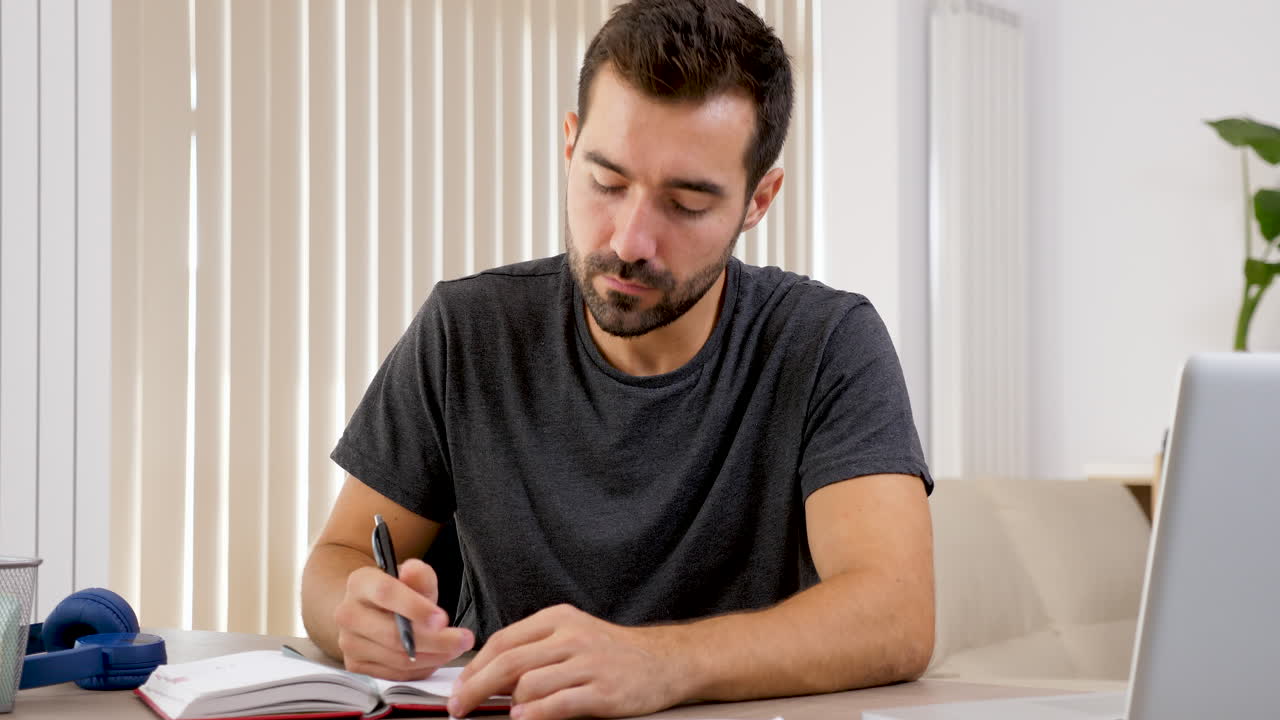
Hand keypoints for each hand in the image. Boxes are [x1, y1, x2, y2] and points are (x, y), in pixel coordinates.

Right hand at [332, 558, 474, 679]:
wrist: (373, 609)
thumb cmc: (399, 592)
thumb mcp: (413, 577)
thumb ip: (418, 573)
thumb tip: (413, 572)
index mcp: (359, 583)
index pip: (385, 593)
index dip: (415, 608)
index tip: (443, 619)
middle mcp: (347, 613)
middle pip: (392, 635)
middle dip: (434, 640)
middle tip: (463, 639)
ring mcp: (349, 643)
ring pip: (397, 659)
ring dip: (433, 657)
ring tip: (455, 648)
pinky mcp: (356, 666)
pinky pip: (395, 675)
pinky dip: (421, 669)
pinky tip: (437, 658)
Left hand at [448, 604, 691, 719]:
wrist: (664, 661)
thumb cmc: (612, 652)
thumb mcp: (572, 635)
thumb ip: (535, 649)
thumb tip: (488, 674)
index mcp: (559, 618)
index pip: (503, 641)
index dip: (474, 667)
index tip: (459, 687)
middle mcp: (572, 636)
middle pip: (509, 663)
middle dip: (476, 688)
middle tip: (460, 707)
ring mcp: (589, 663)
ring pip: (528, 685)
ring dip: (509, 705)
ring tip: (509, 714)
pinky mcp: (602, 691)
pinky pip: (557, 704)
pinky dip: (533, 715)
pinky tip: (524, 719)